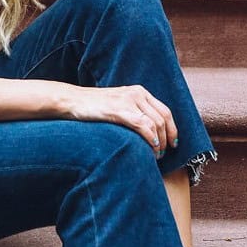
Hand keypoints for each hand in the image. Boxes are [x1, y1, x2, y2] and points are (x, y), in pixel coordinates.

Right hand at [62, 84, 178, 154]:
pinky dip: (150, 138)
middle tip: (164, 153)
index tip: (173, 143)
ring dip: (159, 142)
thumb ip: (133, 112)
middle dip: (167, 138)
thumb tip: (147, 132)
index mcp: (139, 92)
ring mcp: (129, 100)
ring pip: (155, 123)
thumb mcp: (118, 105)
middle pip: (163, 118)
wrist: (73, 101)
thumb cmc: (93, 107)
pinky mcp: (120, 109)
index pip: (165, 111)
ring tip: (156, 155)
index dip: (172, 129)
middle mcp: (137, 94)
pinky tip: (151, 148)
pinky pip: (142, 125)